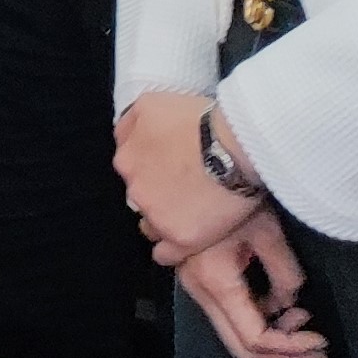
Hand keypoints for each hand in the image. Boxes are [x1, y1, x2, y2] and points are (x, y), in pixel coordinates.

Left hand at [114, 91, 265, 263]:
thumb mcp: (151, 103)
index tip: (170, 168)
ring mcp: (157, 217)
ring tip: (191, 214)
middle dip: (158, 194)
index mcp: (126, 159)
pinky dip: (172, 250)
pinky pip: (166, 253)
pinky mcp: (181, 240)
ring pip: (152, 224)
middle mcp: (135, 189)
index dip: (153, 168)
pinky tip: (184, 242)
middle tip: (185, 189)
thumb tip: (123, 137)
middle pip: (141, 197)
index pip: (131, 168)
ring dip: (165, 220)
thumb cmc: (198, 121)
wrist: (234, 148)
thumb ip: (131, 123)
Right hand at [176, 208, 326, 357]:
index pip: (255, 338)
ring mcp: (194, 284)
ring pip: (233, 331)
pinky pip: (228, 311)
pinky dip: (257, 315)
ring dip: (271, 332)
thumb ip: (285, 275)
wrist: (199, 162)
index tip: (319, 341)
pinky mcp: (198, 275)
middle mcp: (199, 291)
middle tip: (315, 351)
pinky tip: (279, 300)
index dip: (290, 347)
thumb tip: (291, 300)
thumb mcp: (269, 233)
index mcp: (215, 282)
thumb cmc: (233, 193)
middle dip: (282, 355)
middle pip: (239, 346)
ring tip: (302, 315)